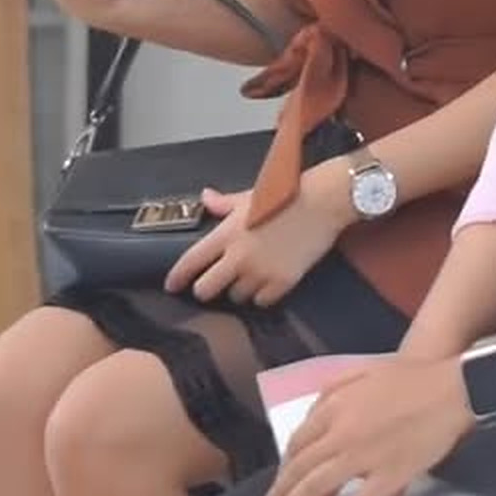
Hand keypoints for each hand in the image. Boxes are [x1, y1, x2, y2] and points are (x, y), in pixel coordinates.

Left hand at [164, 164, 348, 306]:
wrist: (323, 201)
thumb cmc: (286, 193)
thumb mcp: (251, 195)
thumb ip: (224, 204)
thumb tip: (205, 198)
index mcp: (227, 233)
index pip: (191, 262)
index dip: (177, 277)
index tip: (171, 286)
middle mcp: (239, 257)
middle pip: (205, 289)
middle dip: (206, 288)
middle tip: (215, 283)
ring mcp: (261, 272)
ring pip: (236, 297)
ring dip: (239, 289)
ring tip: (250, 275)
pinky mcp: (283, 282)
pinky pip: (262, 301)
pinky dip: (263, 294)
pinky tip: (269, 281)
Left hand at [259, 356, 473, 495]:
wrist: (453, 385)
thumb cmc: (412, 377)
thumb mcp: (363, 372)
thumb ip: (334, 390)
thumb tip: (313, 412)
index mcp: (335, 405)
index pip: (298, 443)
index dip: (284, 469)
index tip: (277, 486)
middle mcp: (342, 431)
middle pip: (301, 469)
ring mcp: (365, 454)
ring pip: (319, 488)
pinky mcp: (390, 474)